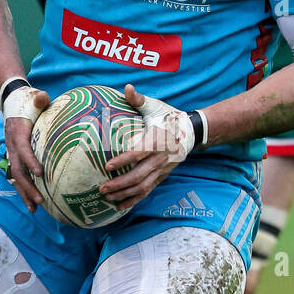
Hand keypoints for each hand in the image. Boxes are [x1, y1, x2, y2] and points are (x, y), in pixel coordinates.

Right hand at [4, 89, 49, 212]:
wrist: (12, 103)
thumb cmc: (27, 101)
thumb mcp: (33, 97)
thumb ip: (38, 98)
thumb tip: (43, 98)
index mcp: (17, 132)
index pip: (22, 149)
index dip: (29, 160)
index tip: (40, 173)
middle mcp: (12, 146)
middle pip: (18, 170)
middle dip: (28, 186)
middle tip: (40, 200)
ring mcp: (12, 154)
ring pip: (16, 178)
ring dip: (25, 194)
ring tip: (35, 209)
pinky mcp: (15, 158)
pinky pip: (18, 177)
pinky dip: (24, 191)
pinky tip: (32, 205)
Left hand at [101, 83, 193, 208]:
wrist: (192, 132)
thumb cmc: (169, 117)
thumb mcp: (156, 106)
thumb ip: (139, 100)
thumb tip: (127, 88)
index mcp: (157, 141)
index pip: (139, 153)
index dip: (124, 160)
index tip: (108, 166)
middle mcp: (160, 158)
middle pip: (139, 175)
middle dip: (120, 184)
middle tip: (102, 188)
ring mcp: (162, 170)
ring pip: (143, 187)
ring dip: (125, 194)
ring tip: (107, 197)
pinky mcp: (162, 176)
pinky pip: (148, 191)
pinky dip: (134, 200)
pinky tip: (120, 205)